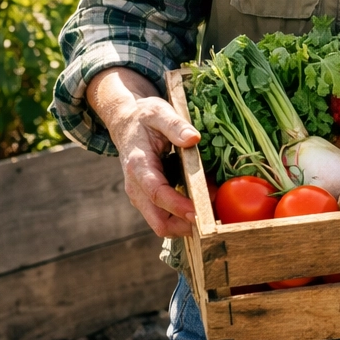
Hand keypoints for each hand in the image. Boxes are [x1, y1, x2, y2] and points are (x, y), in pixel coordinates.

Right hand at [88, 68, 201, 237]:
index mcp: (138, 165)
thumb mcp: (159, 112)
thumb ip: (175, 125)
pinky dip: (183, 218)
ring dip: (186, 225)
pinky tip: (203, 207)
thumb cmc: (144, 117)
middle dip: (184, 226)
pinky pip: (165, 216)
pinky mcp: (148, 198)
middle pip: (157, 220)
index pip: (156, 192)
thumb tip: (193, 139)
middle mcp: (136, 186)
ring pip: (161, 224)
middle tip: (213, 223)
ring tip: (213, 214)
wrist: (126, 123)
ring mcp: (141, 195)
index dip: (177, 205)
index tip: (198, 212)